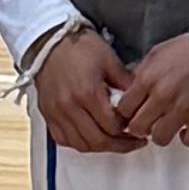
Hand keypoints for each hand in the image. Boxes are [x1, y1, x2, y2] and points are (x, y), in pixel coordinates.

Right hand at [31, 27, 135, 154]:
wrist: (48, 42)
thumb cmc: (80, 47)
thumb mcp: (109, 59)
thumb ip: (125, 82)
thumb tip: (141, 100)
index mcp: (88, 93)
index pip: (112, 126)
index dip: (128, 133)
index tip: (139, 131)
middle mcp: (70, 107)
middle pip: (97, 140)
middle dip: (119, 146)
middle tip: (133, 143)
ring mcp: (56, 113)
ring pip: (80, 144)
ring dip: (100, 147)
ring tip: (115, 143)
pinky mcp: (47, 114)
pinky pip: (63, 139)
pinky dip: (79, 143)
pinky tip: (91, 138)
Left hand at [117, 33, 188, 146]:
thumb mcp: (159, 53)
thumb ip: (142, 72)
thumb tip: (131, 90)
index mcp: (148, 78)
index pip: (123, 109)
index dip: (127, 113)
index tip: (135, 112)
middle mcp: (162, 95)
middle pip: (138, 128)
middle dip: (142, 126)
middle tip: (151, 121)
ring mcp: (183, 107)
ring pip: (160, 138)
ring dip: (163, 133)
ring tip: (169, 125)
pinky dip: (188, 137)